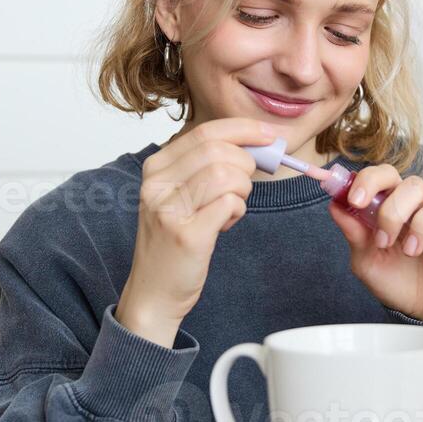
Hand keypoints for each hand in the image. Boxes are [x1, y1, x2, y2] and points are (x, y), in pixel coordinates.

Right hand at [116, 118, 277, 345]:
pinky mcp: (186, 234)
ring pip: (227, 175)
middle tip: (242, 188)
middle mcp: (157, 184)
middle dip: (245, 166)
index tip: (268, 135)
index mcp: (156, 167)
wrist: (154, 291)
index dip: (243, 130)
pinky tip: (224, 224)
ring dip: (241, 192)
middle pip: (219, 151)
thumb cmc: (174, 241)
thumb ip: (208, 165)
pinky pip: (230, 204)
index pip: (205, 132)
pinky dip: (237, 211)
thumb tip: (256, 141)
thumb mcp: (181, 194)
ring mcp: (168, 209)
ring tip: (228, 210)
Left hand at [327, 164, 422, 321]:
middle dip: (394, 209)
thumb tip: (335, 204)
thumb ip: (354, 234)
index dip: (371, 180)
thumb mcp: (367, 263)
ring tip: (411, 251)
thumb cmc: (396, 282)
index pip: (387, 175)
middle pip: (415, 184)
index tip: (356, 200)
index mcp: (397, 207)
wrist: (422, 315)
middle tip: (384, 240)